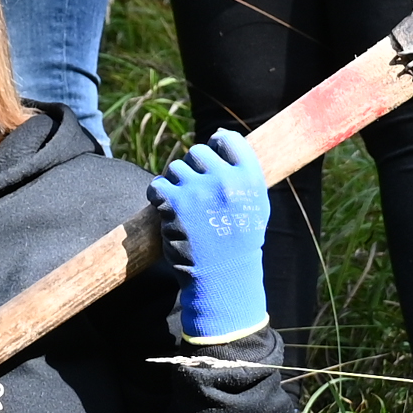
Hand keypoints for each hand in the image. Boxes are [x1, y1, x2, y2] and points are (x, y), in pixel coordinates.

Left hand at [148, 127, 272, 343]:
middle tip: (195, 194)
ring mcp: (198, 190)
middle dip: (193, 170)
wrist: (223, 278)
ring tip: (184, 207)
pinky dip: (158, 196)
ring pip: (175, 168)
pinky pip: (157, 185)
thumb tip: (219, 134)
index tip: (212, 166)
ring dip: (175, 184)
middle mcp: (225, 179)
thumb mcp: (255, 203)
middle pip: (197, 152)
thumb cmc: (239, 241)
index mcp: (250, 178)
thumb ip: (241, 168)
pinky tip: (168, 210)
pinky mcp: (174, 204)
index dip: (216, 148)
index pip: (229, 140)